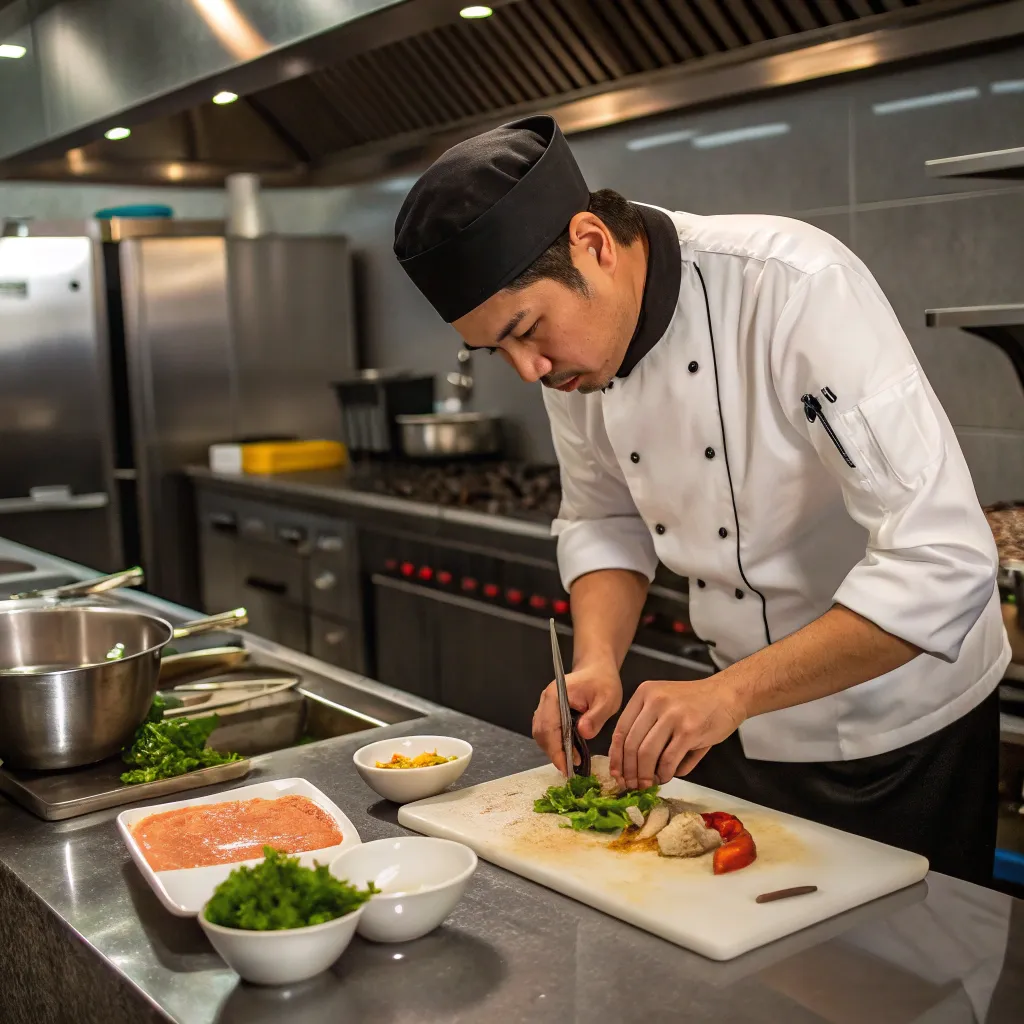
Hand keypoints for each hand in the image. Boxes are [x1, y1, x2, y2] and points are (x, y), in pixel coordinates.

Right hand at [532, 664, 622, 775]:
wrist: (598, 670)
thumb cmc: (603, 682)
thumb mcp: (607, 700)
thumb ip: (595, 717)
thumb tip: (583, 733)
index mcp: (556, 695)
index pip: (549, 727)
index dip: (555, 750)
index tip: (566, 766)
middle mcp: (545, 700)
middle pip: (541, 733)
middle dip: (553, 753)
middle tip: (569, 768)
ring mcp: (545, 705)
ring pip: (540, 734)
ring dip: (553, 750)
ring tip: (570, 761)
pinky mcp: (549, 711)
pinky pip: (546, 731)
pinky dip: (554, 744)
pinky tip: (568, 750)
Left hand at [609, 677, 746, 790]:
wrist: (729, 694)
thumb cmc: (696, 704)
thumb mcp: (665, 705)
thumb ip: (647, 730)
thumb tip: (632, 767)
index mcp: (644, 693)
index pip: (620, 729)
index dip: (616, 756)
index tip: (617, 773)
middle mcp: (655, 701)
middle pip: (631, 744)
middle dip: (629, 770)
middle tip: (632, 784)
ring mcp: (672, 715)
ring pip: (647, 753)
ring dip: (645, 775)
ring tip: (647, 784)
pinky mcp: (689, 730)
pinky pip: (668, 759)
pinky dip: (664, 774)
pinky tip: (666, 777)